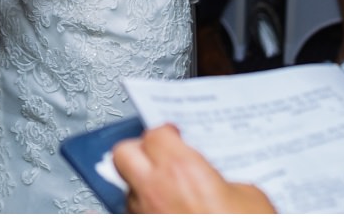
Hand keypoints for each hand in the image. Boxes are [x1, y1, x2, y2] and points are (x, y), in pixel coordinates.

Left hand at [112, 124, 275, 214]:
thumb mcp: (251, 197)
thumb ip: (223, 179)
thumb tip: (215, 181)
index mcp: (181, 169)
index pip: (156, 134)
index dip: (166, 134)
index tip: (174, 137)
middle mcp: (153, 190)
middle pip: (125, 153)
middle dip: (139, 151)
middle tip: (156, 155)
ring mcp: (142, 215)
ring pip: (125, 189)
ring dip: (139, 186)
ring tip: (160, 192)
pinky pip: (111, 217)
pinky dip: (108, 214)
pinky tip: (92, 212)